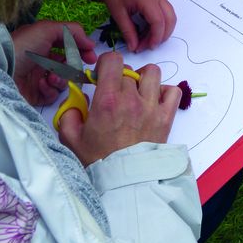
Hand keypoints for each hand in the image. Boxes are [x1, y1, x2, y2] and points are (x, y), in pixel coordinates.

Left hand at [11, 20, 96, 105]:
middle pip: (69, 65)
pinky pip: (52, 94)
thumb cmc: (23, 47)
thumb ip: (72, 31)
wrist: (1, 71)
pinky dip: (49, 89)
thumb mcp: (47, 29)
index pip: (69, 46)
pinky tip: (39, 84)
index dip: (81, 50)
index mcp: (43, 44)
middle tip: (72, 69)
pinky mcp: (36, 95)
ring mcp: (39, 78)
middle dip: (72, 66)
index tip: (91, 57)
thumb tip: (90, 43)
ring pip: (63, 81)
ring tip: (50, 76)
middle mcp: (42, 60)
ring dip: (60, 78)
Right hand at [57, 52, 180, 165]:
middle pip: (129, 70)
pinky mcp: (166, 117)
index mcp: (107, 100)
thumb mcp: (71, 138)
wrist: (124, 181)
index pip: (112, 60)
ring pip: (152, 73)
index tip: (101, 74)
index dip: (106, 63)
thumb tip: (77, 99)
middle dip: (120, 77)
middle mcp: (131, 99)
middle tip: (115, 93)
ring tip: (137, 92)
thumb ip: (69, 113)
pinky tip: (154, 101)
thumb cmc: (99, 161)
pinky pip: (173, 91)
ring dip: (143, 79)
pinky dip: (165, 92)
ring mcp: (152, 107)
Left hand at [96, 0, 175, 51]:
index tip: (146, 47)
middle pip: (170, 19)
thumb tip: (134, 47)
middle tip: (148, 46)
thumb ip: (127, 31)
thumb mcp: (117, 12)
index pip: (158, 21)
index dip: (155, 37)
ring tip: (148, 39)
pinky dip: (161, 23)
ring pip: (170, 16)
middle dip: (162, 36)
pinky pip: (166, 11)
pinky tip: (149, 29)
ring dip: (163, 30)